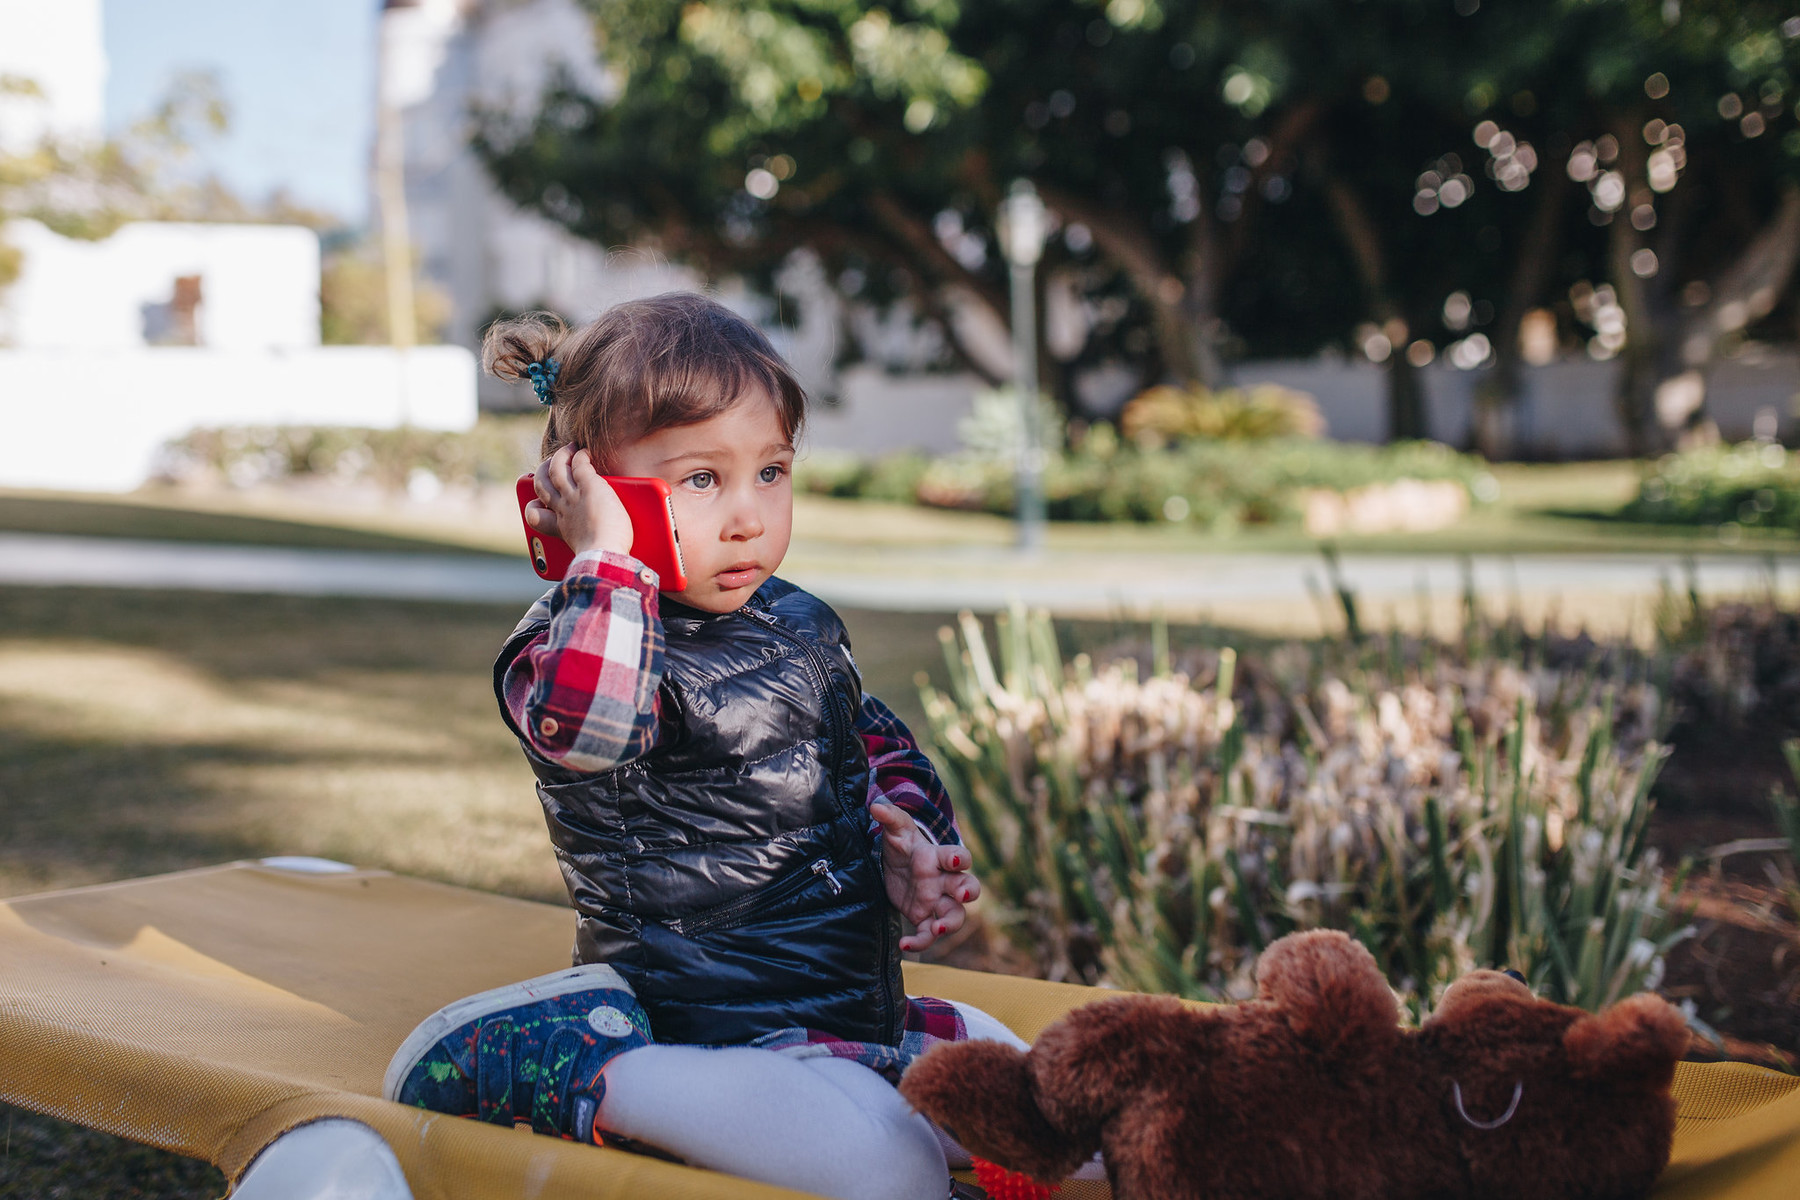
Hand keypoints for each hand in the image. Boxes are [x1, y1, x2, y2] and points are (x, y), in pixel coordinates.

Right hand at [530, 445, 633, 557]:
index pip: (535, 516)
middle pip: (542, 484)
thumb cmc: (603, 559)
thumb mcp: (588, 551)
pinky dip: (580, 456)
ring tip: (568, 448)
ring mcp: (574, 497)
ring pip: (557, 469)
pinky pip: (579, 465)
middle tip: (551, 464)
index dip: (534, 506)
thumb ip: (587, 543)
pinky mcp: (589, 487)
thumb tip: (607, 549)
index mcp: (560, 528)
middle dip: (543, 470)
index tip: (541, 503)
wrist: (604, 556)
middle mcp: (562, 510)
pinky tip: (584, 452)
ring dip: (560, 455)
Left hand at [870, 802, 981, 953]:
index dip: (961, 858)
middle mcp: (943, 881)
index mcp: (938, 858)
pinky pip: (929, 934)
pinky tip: (905, 945)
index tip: (956, 860)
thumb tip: (875, 805)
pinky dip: (921, 942)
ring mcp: (936, 901)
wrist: (892, 866)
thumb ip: (890, 817)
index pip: (958, 857)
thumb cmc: (901, 845)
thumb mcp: (895, 830)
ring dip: (950, 923)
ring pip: (955, 915)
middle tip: (961, 896)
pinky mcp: (923, 917)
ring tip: (938, 929)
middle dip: (969, 892)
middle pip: (968, 887)